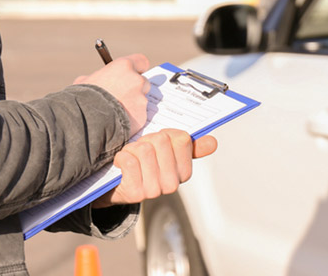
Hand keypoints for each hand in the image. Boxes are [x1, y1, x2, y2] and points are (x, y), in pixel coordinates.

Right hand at [73, 54, 150, 134]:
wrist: (88, 120)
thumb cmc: (83, 98)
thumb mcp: (85, 81)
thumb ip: (98, 77)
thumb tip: (97, 80)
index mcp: (124, 66)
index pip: (141, 62)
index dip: (137, 69)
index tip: (133, 74)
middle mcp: (136, 80)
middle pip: (143, 83)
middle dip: (135, 89)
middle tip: (122, 97)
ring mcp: (141, 99)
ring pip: (141, 101)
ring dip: (132, 105)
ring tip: (115, 113)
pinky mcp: (142, 116)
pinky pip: (139, 116)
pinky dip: (131, 119)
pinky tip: (118, 122)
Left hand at [92, 129, 217, 207]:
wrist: (115, 186)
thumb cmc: (141, 163)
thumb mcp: (165, 151)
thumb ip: (189, 146)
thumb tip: (213, 142)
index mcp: (184, 172)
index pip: (182, 138)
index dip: (164, 134)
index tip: (156, 143)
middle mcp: (173, 184)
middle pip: (162, 141)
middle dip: (146, 140)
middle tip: (140, 152)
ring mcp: (155, 190)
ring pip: (145, 150)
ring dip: (132, 149)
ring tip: (130, 158)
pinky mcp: (136, 193)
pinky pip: (130, 161)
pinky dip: (121, 157)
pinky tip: (121, 164)